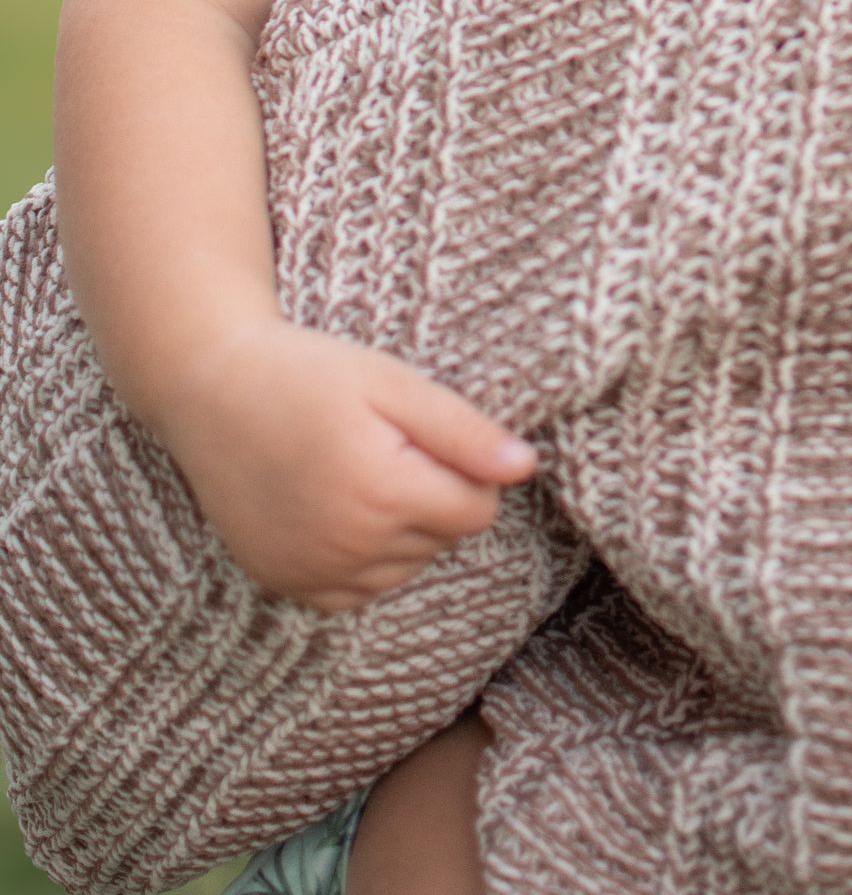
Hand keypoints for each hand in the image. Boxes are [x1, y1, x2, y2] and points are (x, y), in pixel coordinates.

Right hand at [161, 315, 539, 612]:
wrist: (211, 391)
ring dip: (400, 528)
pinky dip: (363, 558)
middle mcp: (348, 547)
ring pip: (404, 568)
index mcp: (382, 492)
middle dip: (433, 495)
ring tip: (357, 469)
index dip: (467, 468)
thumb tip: (525, 467)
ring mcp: (311, 574)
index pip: (477, 511)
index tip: (430, 433)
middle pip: (442, 540)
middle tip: (383, 443)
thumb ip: (463, 431)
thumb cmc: (308, 374)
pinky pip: (358, 592)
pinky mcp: (285, 585)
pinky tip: (337, 507)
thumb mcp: (392, 383)